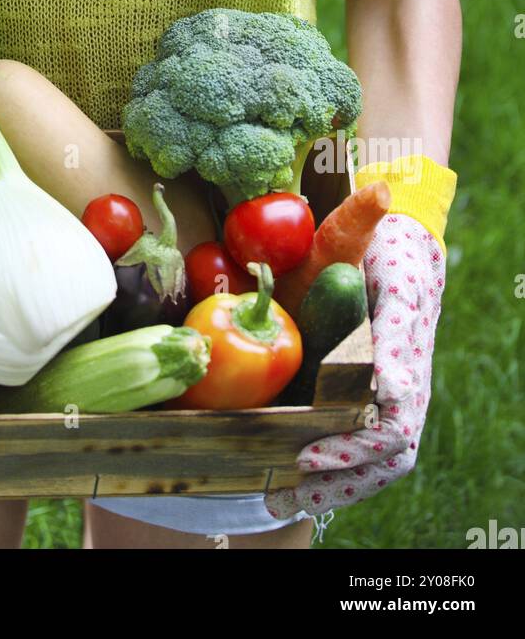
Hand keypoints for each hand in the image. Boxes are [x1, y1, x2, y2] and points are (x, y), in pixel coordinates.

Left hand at [265, 213, 445, 519]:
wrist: (395, 259)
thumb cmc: (370, 245)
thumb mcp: (358, 229)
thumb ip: (361, 216)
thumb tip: (380, 189)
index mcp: (402, 335)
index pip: (400, 389)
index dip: (371, 418)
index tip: (328, 439)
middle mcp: (405, 375)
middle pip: (393, 440)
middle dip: (348, 466)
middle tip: (298, 471)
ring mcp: (394, 398)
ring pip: (382, 459)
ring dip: (338, 486)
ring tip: (283, 498)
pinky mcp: (373, 410)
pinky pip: (365, 457)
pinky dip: (335, 482)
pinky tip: (289, 491)